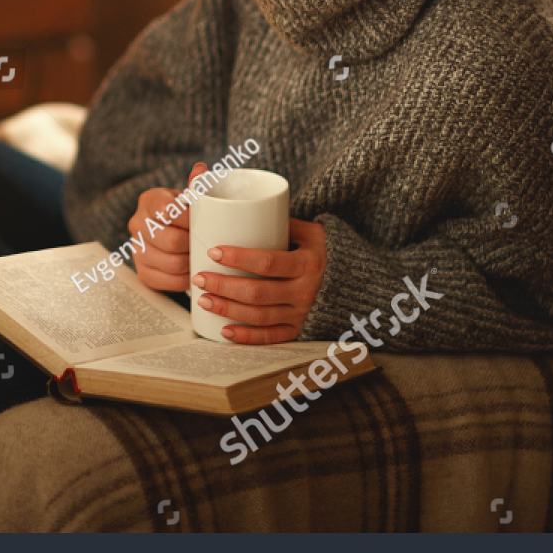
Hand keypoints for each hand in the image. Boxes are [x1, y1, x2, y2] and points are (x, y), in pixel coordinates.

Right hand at [128, 162, 210, 292]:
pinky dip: (185, 279)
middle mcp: (137, 224)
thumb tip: (201, 170)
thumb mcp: (190, 197)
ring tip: (203, 258)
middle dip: (194, 244)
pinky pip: (167, 281)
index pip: (168, 211)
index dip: (190, 220)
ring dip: (192, 263)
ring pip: (171, 263)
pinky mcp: (143, 272)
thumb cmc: (185, 213)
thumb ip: (198, 185)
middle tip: (208, 243)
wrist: (170, 232)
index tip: (204, 223)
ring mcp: (137, 249)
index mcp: (149, 200)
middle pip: (171, 241)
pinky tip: (193, 270)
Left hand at [192, 217, 326, 343]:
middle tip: (198, 278)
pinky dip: (246, 337)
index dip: (239, 258)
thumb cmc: (323, 251)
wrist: (353, 281)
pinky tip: (223, 330)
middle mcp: (306, 292)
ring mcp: (302, 314)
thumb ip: (281, 222)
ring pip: (259, 316)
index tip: (213, 252)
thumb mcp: (311, 232)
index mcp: (308, 264)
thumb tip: (241, 214)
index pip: (268, 262)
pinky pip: (270, 337)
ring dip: (227, 309)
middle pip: (258, 292)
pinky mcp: (299, 330)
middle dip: (223, 286)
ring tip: (203, 299)